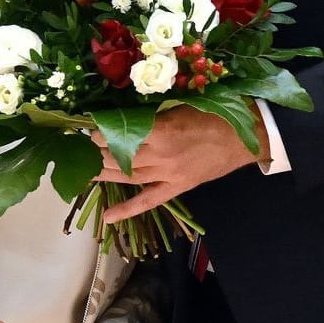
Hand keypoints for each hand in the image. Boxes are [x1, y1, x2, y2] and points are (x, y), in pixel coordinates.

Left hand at [96, 106, 266, 222]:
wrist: (246, 136)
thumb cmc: (215, 113)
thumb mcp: (181, 105)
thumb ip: (153, 113)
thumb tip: (125, 114)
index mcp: (162, 130)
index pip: (121, 133)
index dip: (100, 131)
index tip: (85, 126)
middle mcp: (161, 155)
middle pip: (119, 156)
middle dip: (95, 151)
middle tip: (77, 147)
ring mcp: (169, 175)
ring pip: (127, 176)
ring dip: (102, 174)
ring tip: (80, 171)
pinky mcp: (177, 187)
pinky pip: (149, 201)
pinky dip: (128, 210)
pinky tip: (108, 217)